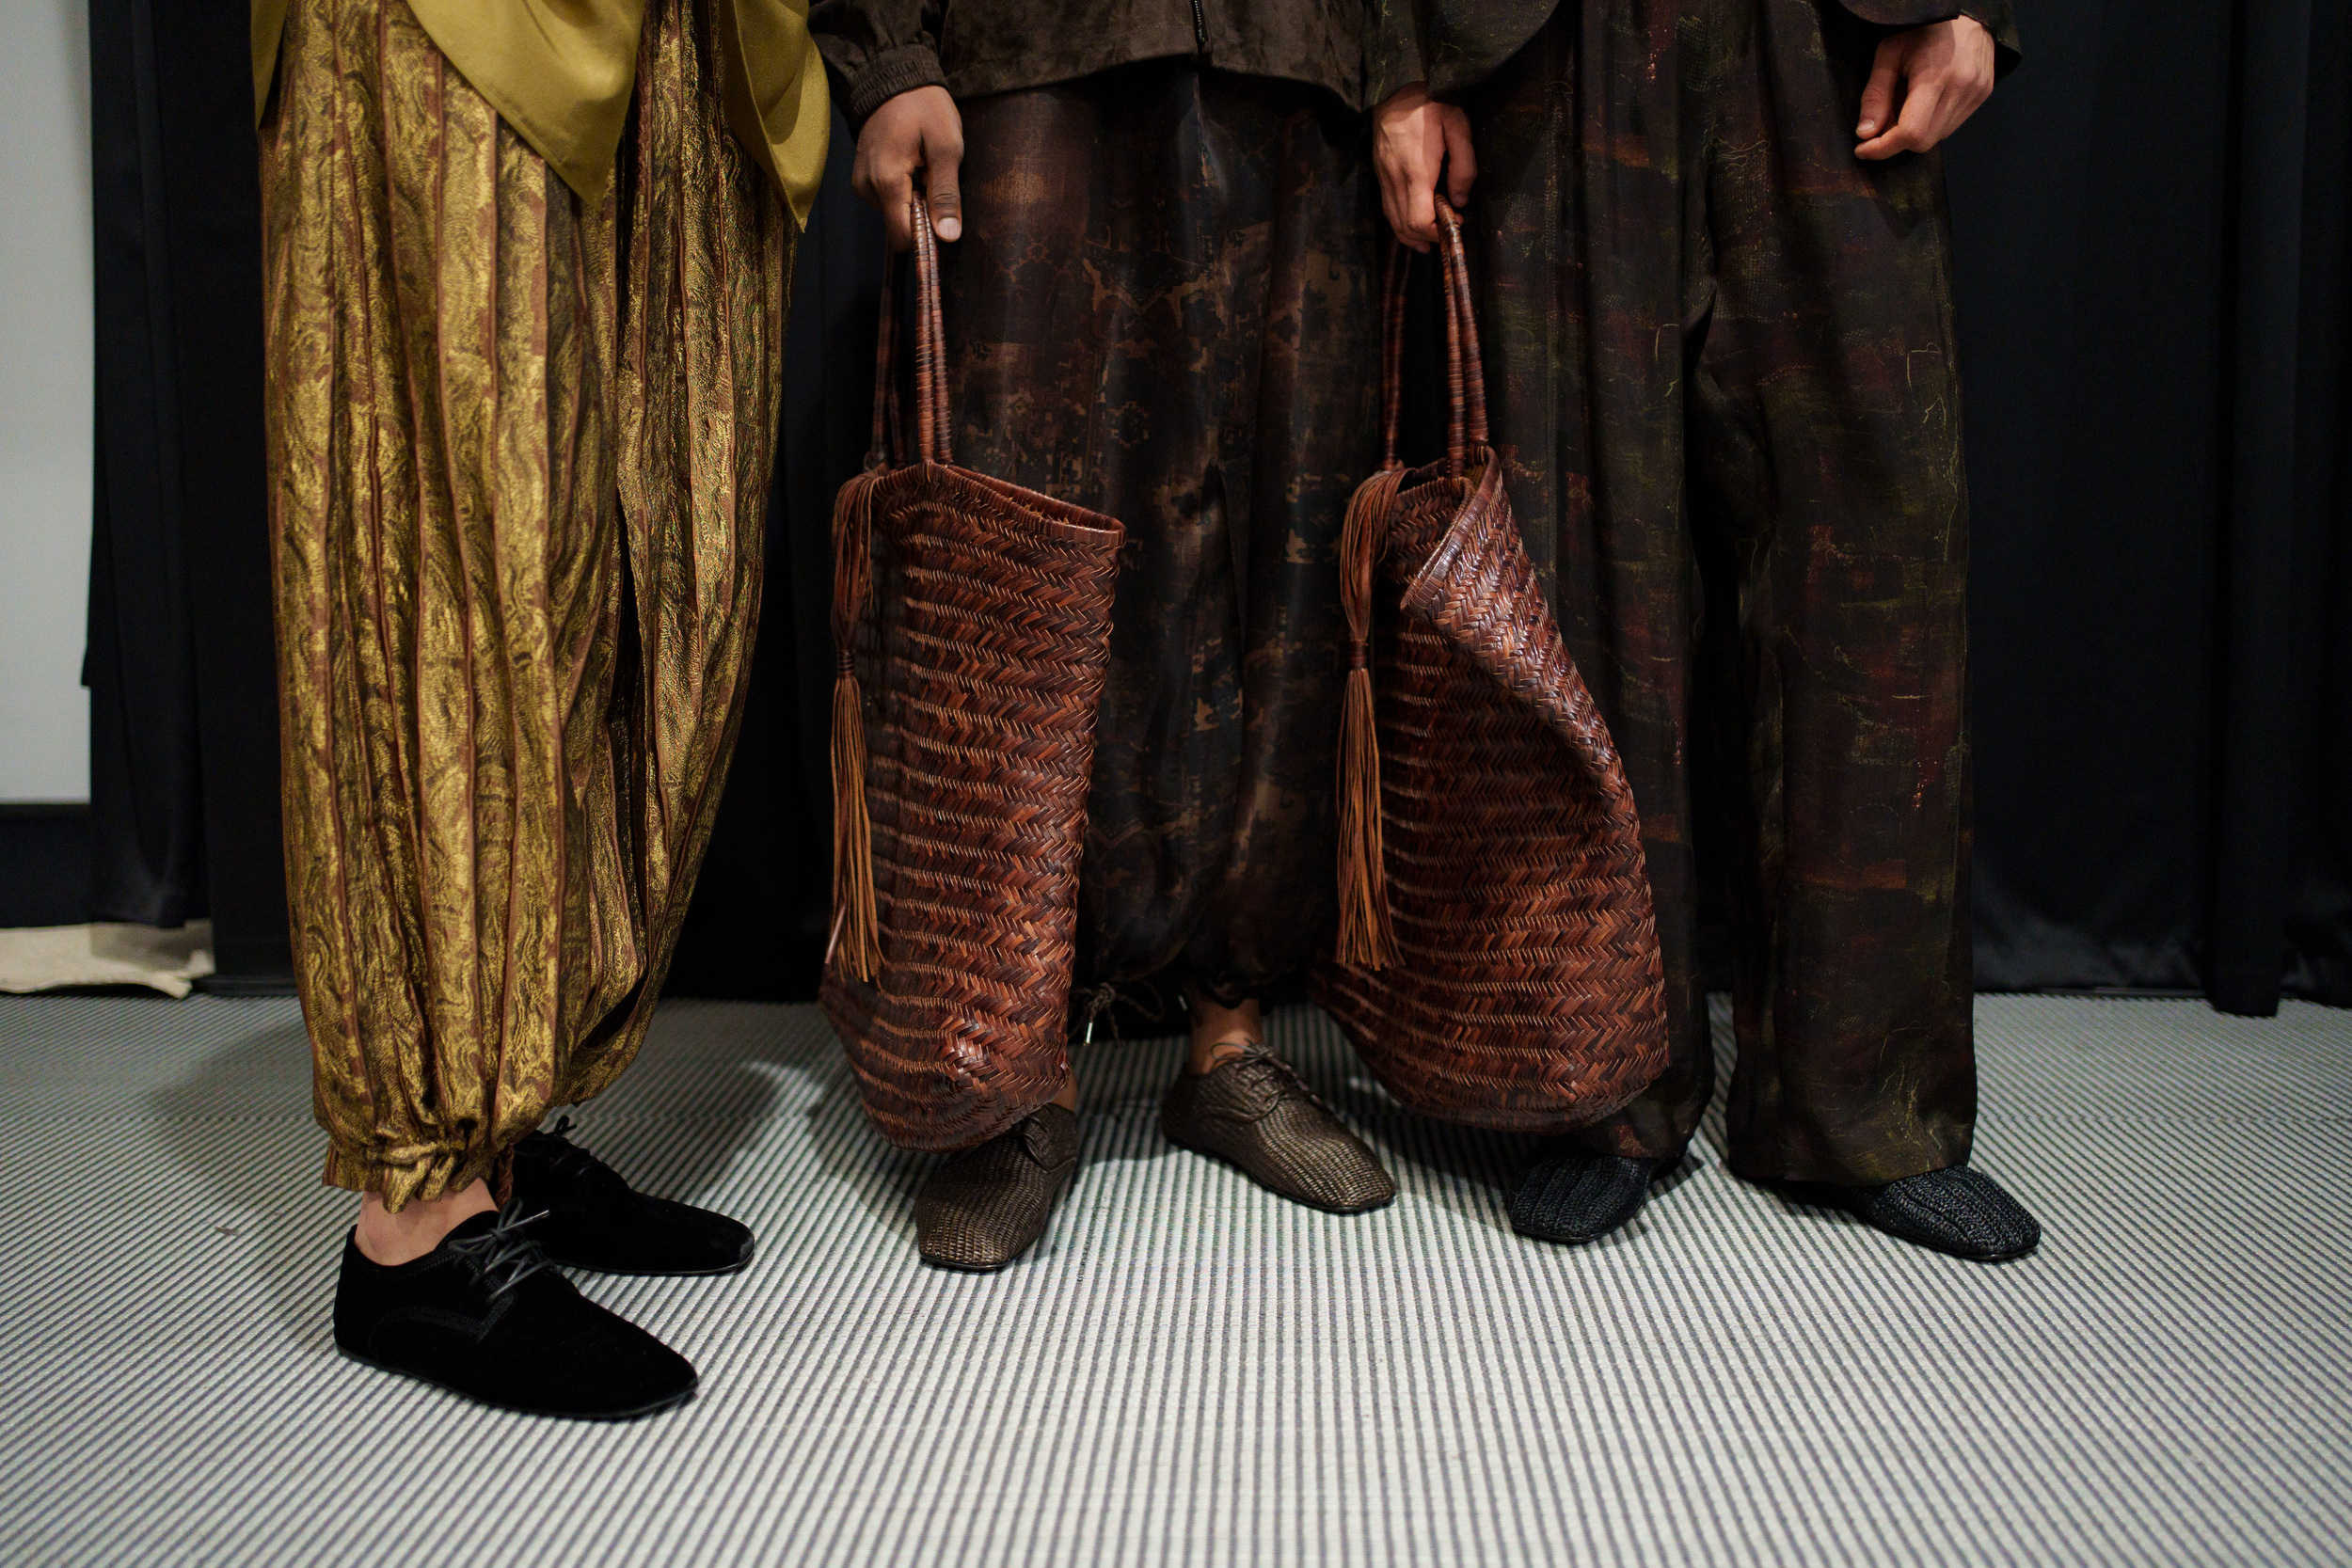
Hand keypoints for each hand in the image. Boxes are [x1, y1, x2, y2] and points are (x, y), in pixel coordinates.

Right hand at [851, 84, 963, 249]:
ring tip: (921, 165)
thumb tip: (947, 236)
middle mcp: (867, 188)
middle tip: (933, 177)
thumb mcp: (946, 147)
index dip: (926, 236)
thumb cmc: (924, 107)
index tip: (942, 217)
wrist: (892, 77)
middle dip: (921, 212)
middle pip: (898, 226)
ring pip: (893, 213)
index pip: (902, 237)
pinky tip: (909, 164)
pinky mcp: (861, 177)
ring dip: (913, 198)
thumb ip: (946, 194)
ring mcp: (861, 182)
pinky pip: (886, 198)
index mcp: (886, 182)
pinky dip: (902, 189)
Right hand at [1372, 82, 1476, 251]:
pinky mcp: (1378, 172)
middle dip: (1425, 238)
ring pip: (1392, 220)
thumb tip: (1460, 200)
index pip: (1418, 221)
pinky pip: (1387, 207)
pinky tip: (1412, 222)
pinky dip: (1400, 221)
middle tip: (1446, 234)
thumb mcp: (1458, 126)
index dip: (1436, 231)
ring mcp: (1383, 177)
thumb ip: (1464, 166)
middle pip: (1404, 227)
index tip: (1455, 224)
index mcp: (1415, 171)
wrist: (1395, 85)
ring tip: (1429, 239)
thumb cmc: (1431, 102)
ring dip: (1410, 235)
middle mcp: (1394, 179)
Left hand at [1855, 17, 1996, 159]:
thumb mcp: (1889, 53)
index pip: (1911, 132)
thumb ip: (1876, 94)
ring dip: (1915, 132)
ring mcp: (1976, 93)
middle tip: (1882, 122)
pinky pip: (1951, 126)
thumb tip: (1865, 133)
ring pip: (1937, 137)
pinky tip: (1926, 101)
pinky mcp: (1982, 95)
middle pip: (1923, 141)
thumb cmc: (1923, 29)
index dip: (1883, 148)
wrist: (1966, 13)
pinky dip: (1931, 124)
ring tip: (1907, 103)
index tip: (1863, 149)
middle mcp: (1961, 88)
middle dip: (1896, 141)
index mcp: (1936, 76)